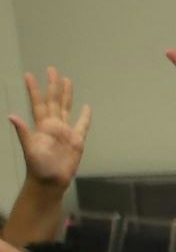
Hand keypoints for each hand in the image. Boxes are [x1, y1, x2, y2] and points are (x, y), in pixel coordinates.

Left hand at [13, 69, 90, 189]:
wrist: (51, 182)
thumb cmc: (38, 167)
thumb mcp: (29, 149)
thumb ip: (23, 132)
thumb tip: (11, 116)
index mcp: (42, 126)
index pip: (38, 104)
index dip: (33, 90)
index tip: (29, 75)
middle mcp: (53, 125)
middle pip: (54, 101)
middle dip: (52, 86)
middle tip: (52, 70)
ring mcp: (65, 132)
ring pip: (66, 109)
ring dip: (66, 95)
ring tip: (67, 80)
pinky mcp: (77, 141)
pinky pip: (82, 126)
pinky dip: (85, 117)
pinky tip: (86, 107)